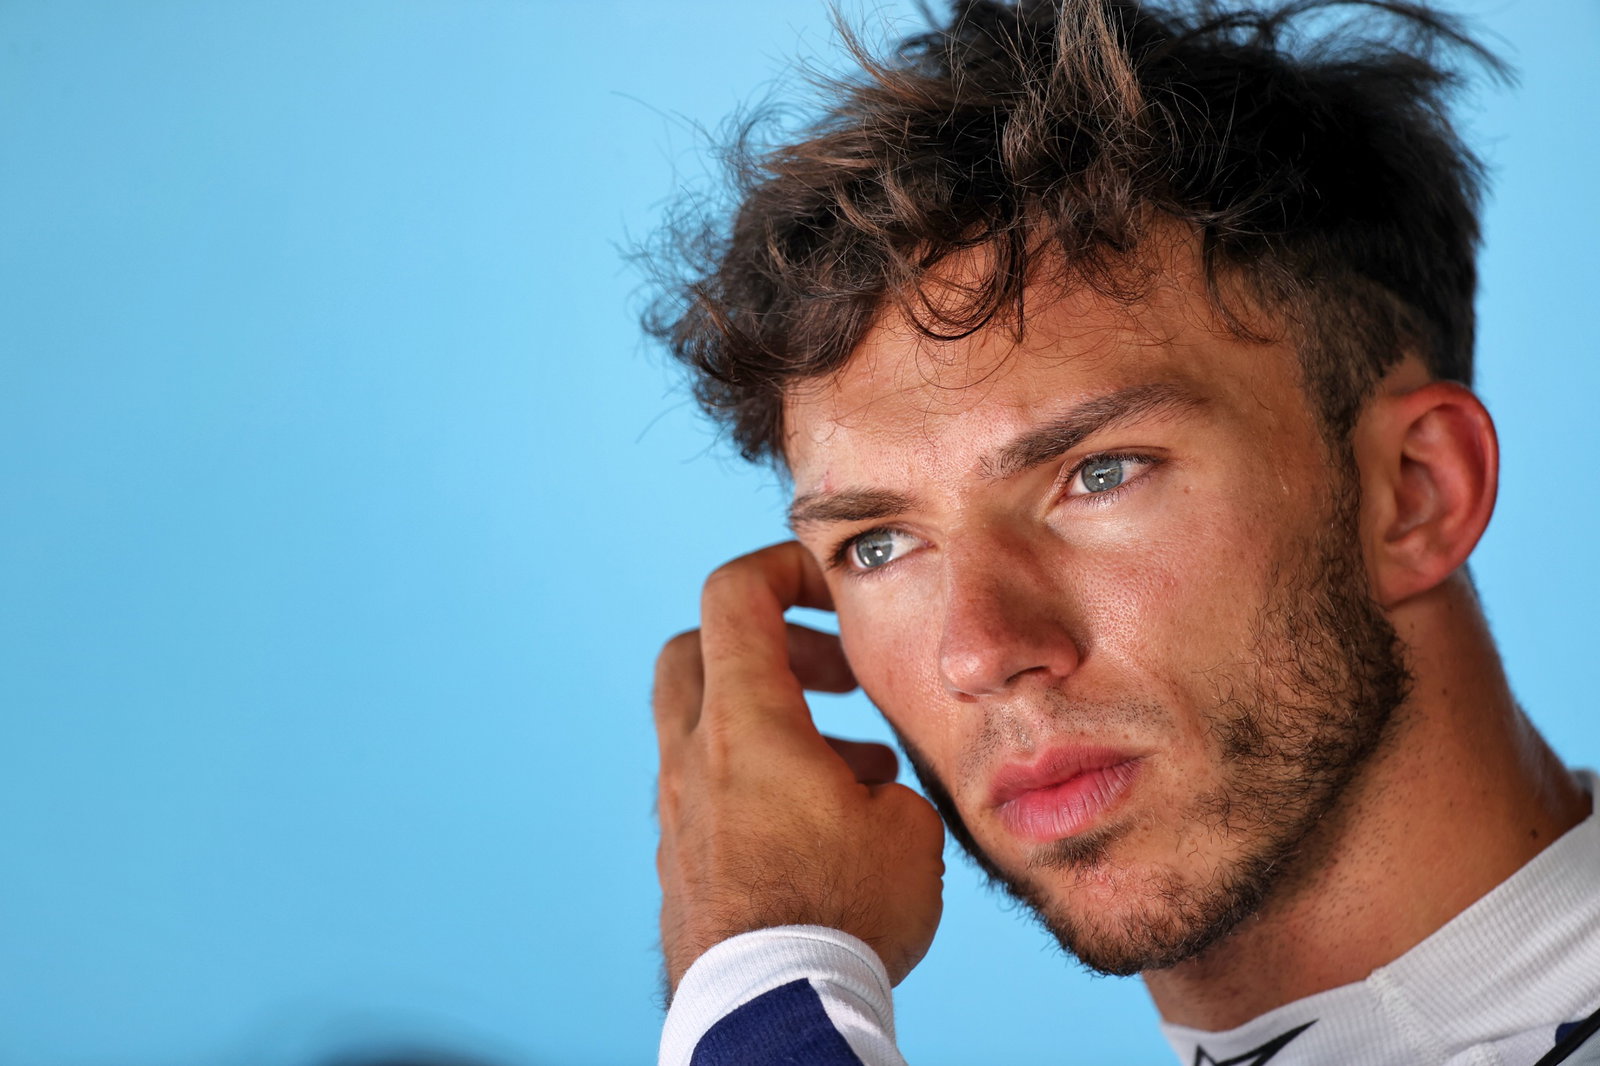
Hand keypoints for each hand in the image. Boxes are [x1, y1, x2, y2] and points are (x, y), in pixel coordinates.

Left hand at [653, 541, 944, 992]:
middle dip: (771, 646)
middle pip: (699, 651)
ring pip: (707, 728)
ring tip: (857, 774)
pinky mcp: (682, 863)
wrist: (772, 1012)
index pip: (732, 594)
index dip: (781, 567)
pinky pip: (712, 793)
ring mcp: (678, 812)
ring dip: (777, 725)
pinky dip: (760, 784)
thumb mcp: (908, 829)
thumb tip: (872, 795)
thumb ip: (886, 785)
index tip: (829, 588)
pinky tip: (822, 831)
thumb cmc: (840, 913)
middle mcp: (694, 757)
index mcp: (745, 722)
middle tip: (833, 678)